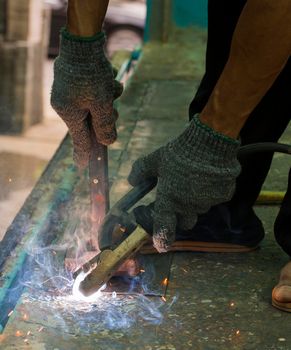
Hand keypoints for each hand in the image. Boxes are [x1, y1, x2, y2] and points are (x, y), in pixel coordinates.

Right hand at [51, 29, 122, 167]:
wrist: (83, 41)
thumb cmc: (91, 74)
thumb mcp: (102, 103)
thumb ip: (105, 125)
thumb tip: (108, 142)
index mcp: (68, 113)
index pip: (80, 140)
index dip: (84, 154)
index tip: (83, 167)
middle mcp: (66, 104)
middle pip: (92, 122)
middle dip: (107, 115)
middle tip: (113, 108)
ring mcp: (71, 92)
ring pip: (97, 105)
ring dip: (109, 98)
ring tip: (110, 84)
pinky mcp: (78, 81)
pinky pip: (95, 92)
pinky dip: (105, 87)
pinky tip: (107, 76)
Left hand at [128, 116, 240, 251]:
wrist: (210, 142)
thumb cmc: (179, 152)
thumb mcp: (155, 159)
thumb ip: (141, 171)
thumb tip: (132, 181)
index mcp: (169, 199)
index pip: (164, 227)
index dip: (162, 238)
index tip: (161, 245)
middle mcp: (188, 206)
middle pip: (185, 221)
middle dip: (182, 214)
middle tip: (180, 196)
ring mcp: (207, 202)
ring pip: (200, 208)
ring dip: (196, 201)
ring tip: (195, 179)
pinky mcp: (224, 195)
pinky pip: (215, 198)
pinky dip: (212, 191)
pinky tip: (210, 175)